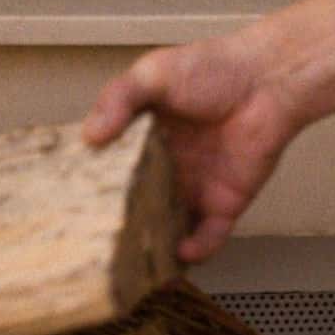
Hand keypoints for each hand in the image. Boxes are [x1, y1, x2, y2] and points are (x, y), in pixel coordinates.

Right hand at [82, 0, 334, 263]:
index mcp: (142, 141)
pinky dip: (195, 250)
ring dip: (153, 249)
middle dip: (117, 231)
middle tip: (94, 251)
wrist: (267, 79)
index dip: (90, 193)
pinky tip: (182, 250)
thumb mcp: (154, 73)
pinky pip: (207, 237)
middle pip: (134, 210)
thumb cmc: (213, 68)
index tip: (67, 212)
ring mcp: (193, 190)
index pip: (109, 175)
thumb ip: (119, 99)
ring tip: (134, 265)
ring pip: (166, 232)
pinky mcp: (224, 203)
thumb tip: (90, 135)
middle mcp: (165, 171)